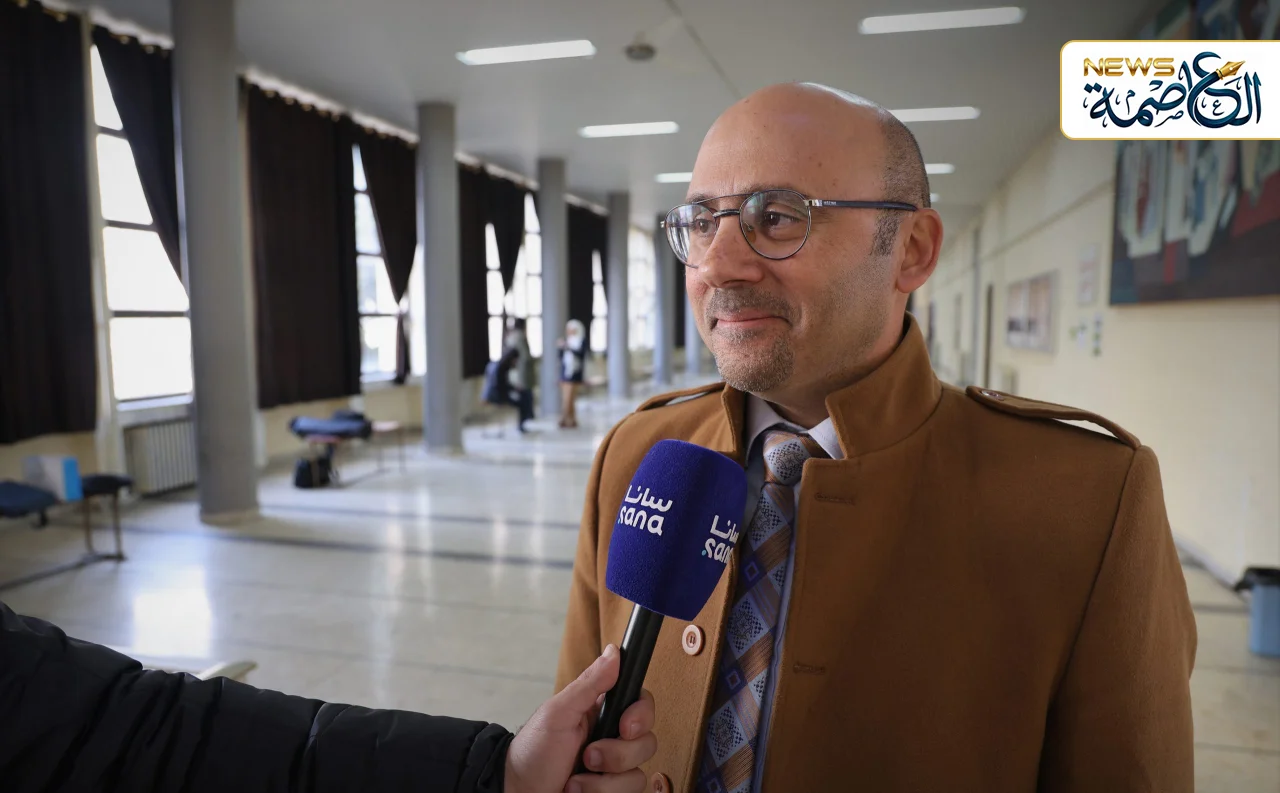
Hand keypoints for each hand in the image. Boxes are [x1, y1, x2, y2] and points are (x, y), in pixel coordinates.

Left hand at [506, 645, 656, 792]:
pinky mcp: (611, 791)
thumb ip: (589, 684)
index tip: (625, 727)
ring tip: (575, 780)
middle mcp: (613, 740)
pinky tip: (578, 791)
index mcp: (602, 713)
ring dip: (602, 781)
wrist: (519, 792)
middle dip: (616, 754)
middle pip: (646, 742)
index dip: (641, 715)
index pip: (641, 704)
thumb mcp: (558, 713)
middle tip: (588, 755)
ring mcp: (614, 770)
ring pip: (637, 774)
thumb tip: (615, 652)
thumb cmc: (532, 751)